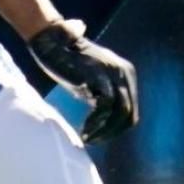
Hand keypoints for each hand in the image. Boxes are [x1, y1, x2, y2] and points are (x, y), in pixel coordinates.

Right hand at [29, 19, 138, 143]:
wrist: (52, 41)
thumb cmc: (68, 62)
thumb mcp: (92, 80)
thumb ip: (103, 95)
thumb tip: (105, 121)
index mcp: (126, 73)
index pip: (131, 109)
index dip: (117, 128)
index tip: (99, 136)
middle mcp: (125, 72)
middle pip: (129, 113)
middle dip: (112, 132)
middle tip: (93, 141)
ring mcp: (114, 73)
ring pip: (121, 113)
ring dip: (105, 131)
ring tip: (88, 138)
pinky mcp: (99, 76)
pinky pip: (105, 107)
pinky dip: (96, 123)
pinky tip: (84, 130)